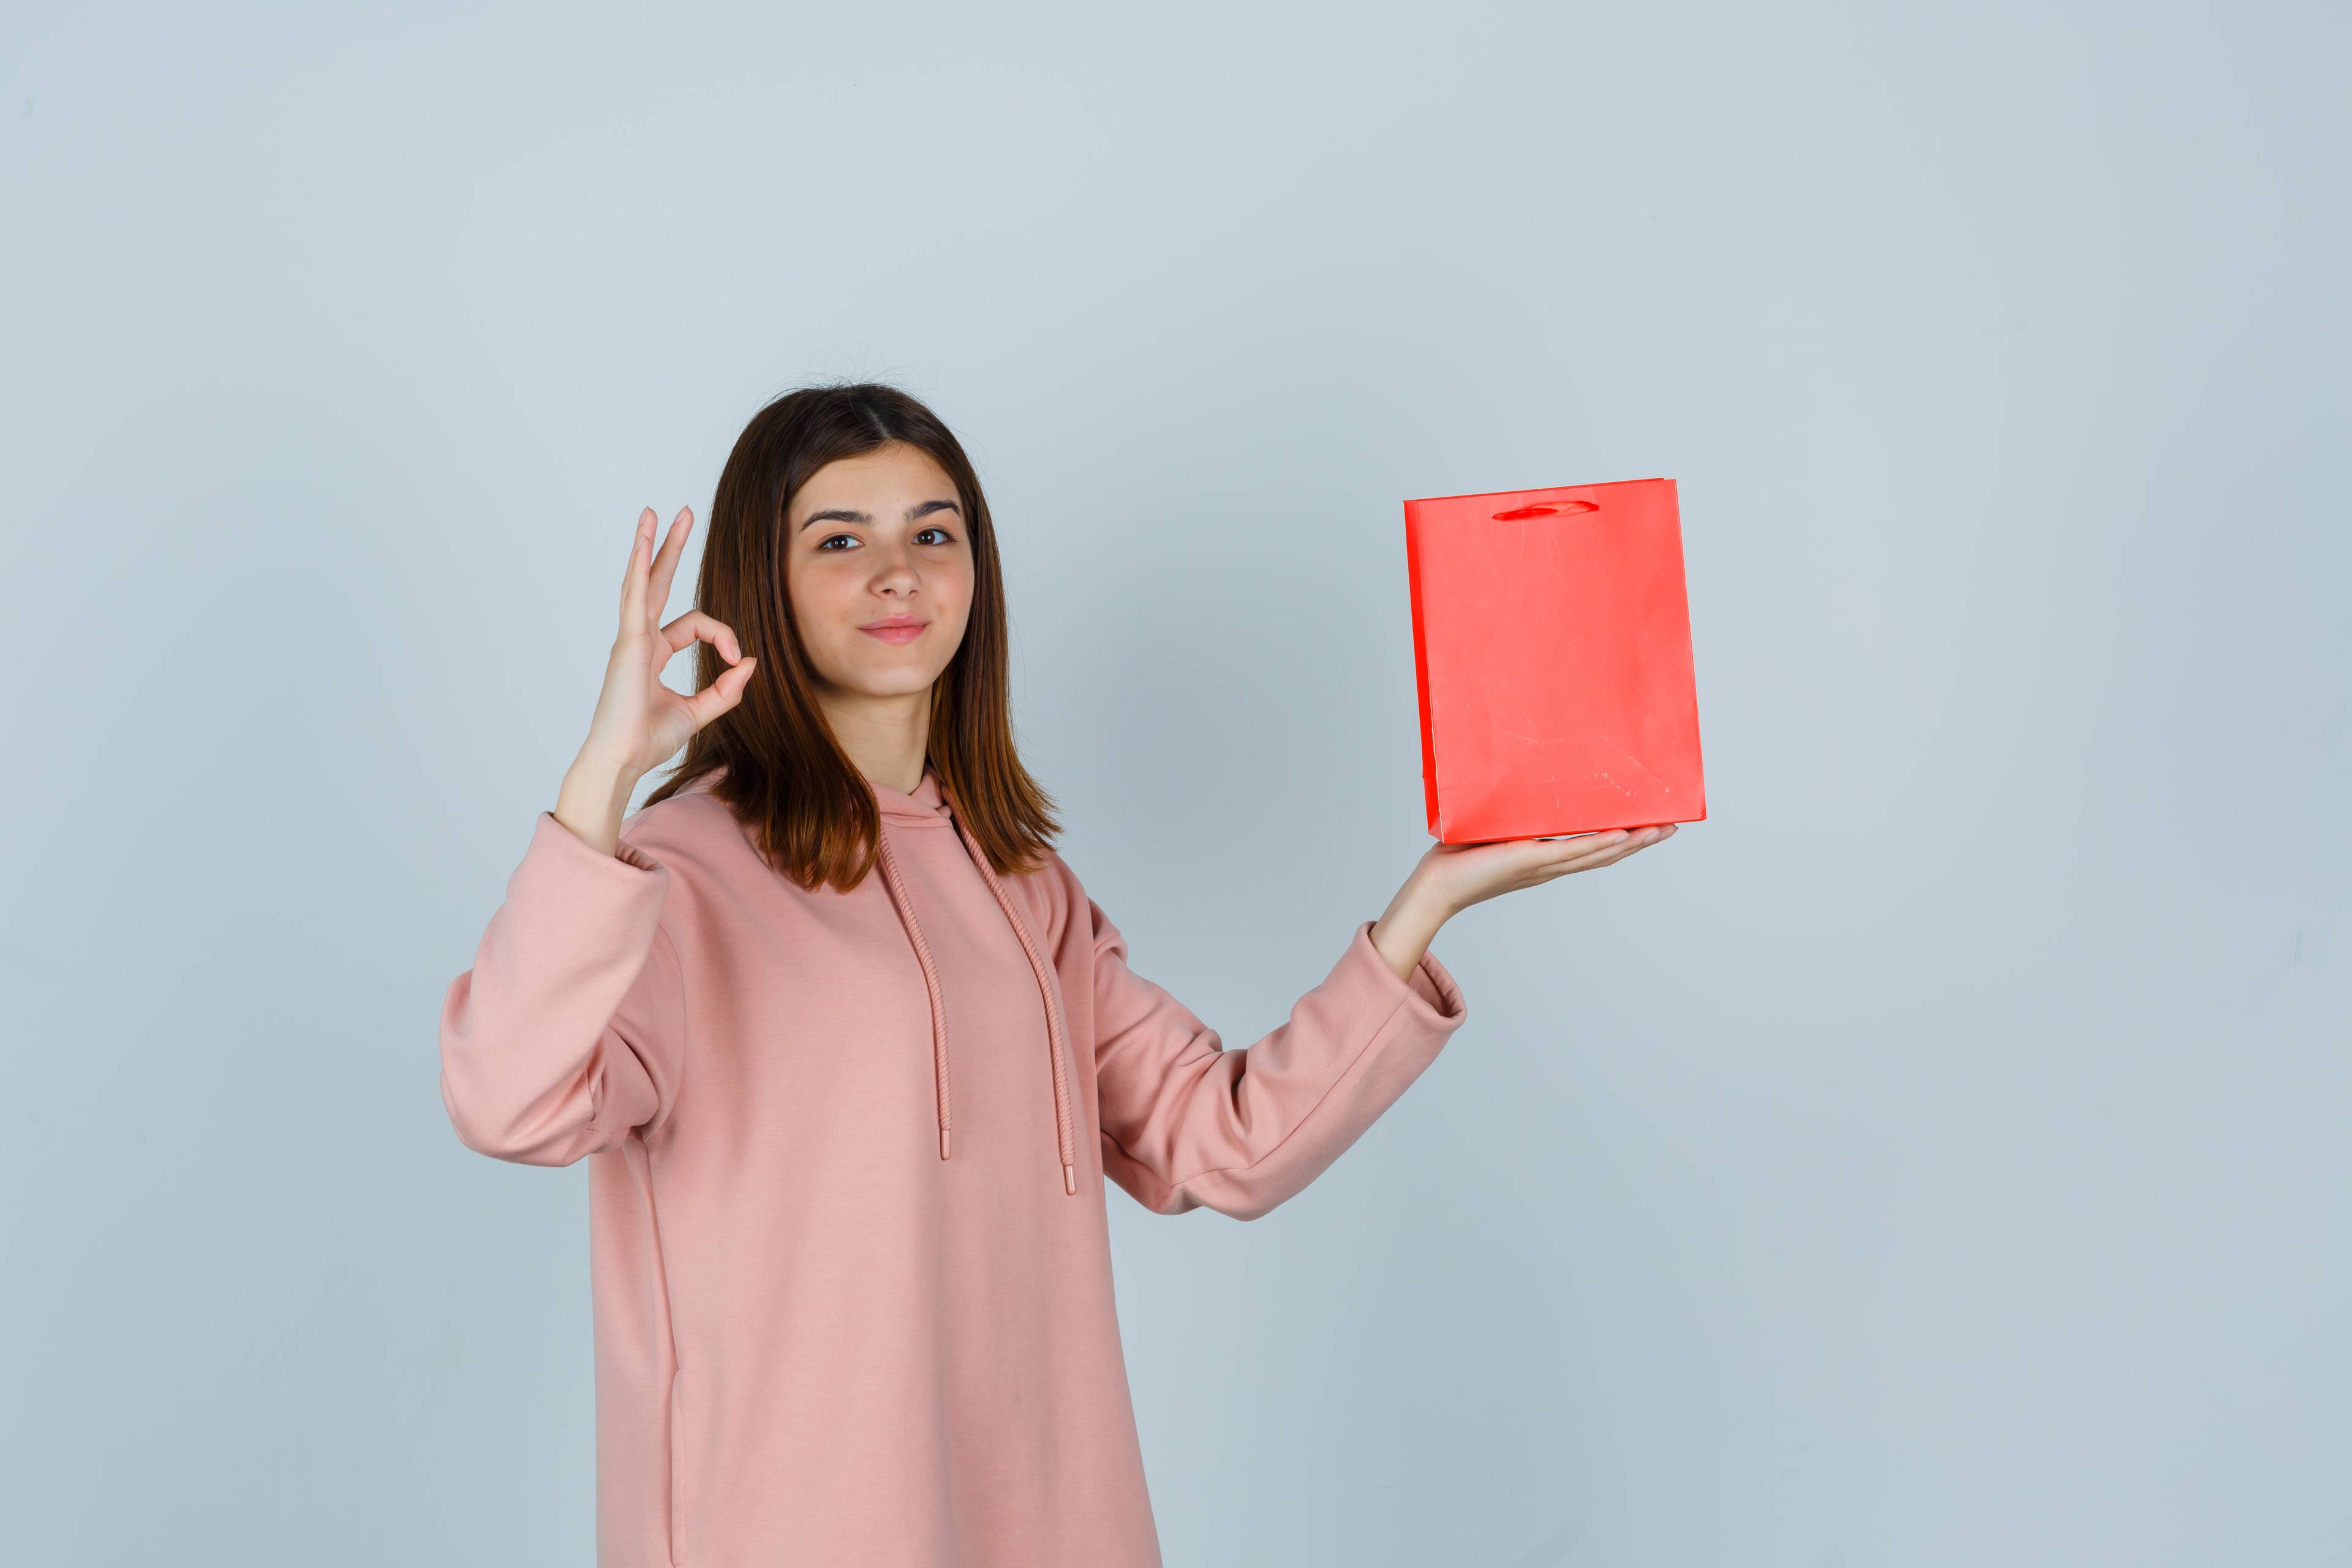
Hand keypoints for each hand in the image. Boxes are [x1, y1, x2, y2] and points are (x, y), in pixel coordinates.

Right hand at [580, 505, 757, 782]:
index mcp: (654, 652)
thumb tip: (750, 662)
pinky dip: (640, 571)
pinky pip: (635, 599)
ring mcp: (631, 639)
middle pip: (659, 583)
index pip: (696, 625)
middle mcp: (640, 639)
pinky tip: (644, 545)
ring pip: (642, 582)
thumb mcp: (700, 711)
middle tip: (681, 515)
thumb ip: (726, 689)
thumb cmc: (649, 739)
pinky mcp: (628, 644)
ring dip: (649, 546)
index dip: (724, 636)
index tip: (738, 659)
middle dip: (671, 548)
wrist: (623, 759)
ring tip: (654, 513)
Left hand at [1412, 822, 1678, 917]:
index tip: (1650, 823)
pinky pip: (1572, 851)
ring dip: (1633, 843)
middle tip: (1673, 826)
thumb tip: (1517, 776)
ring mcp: (1543, 864)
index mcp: (1546, 858)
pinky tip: (1624, 835)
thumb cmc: (1456, 858)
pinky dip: (1600, 844)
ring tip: (1662, 829)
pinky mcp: (1528, 860)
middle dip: (1642, 841)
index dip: (1624, 838)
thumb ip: (1512, 810)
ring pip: (1598, 853)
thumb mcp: (1494, 827)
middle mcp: (1551, 865)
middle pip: (1607, 853)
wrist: (1435, 885)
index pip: (1593, 848)